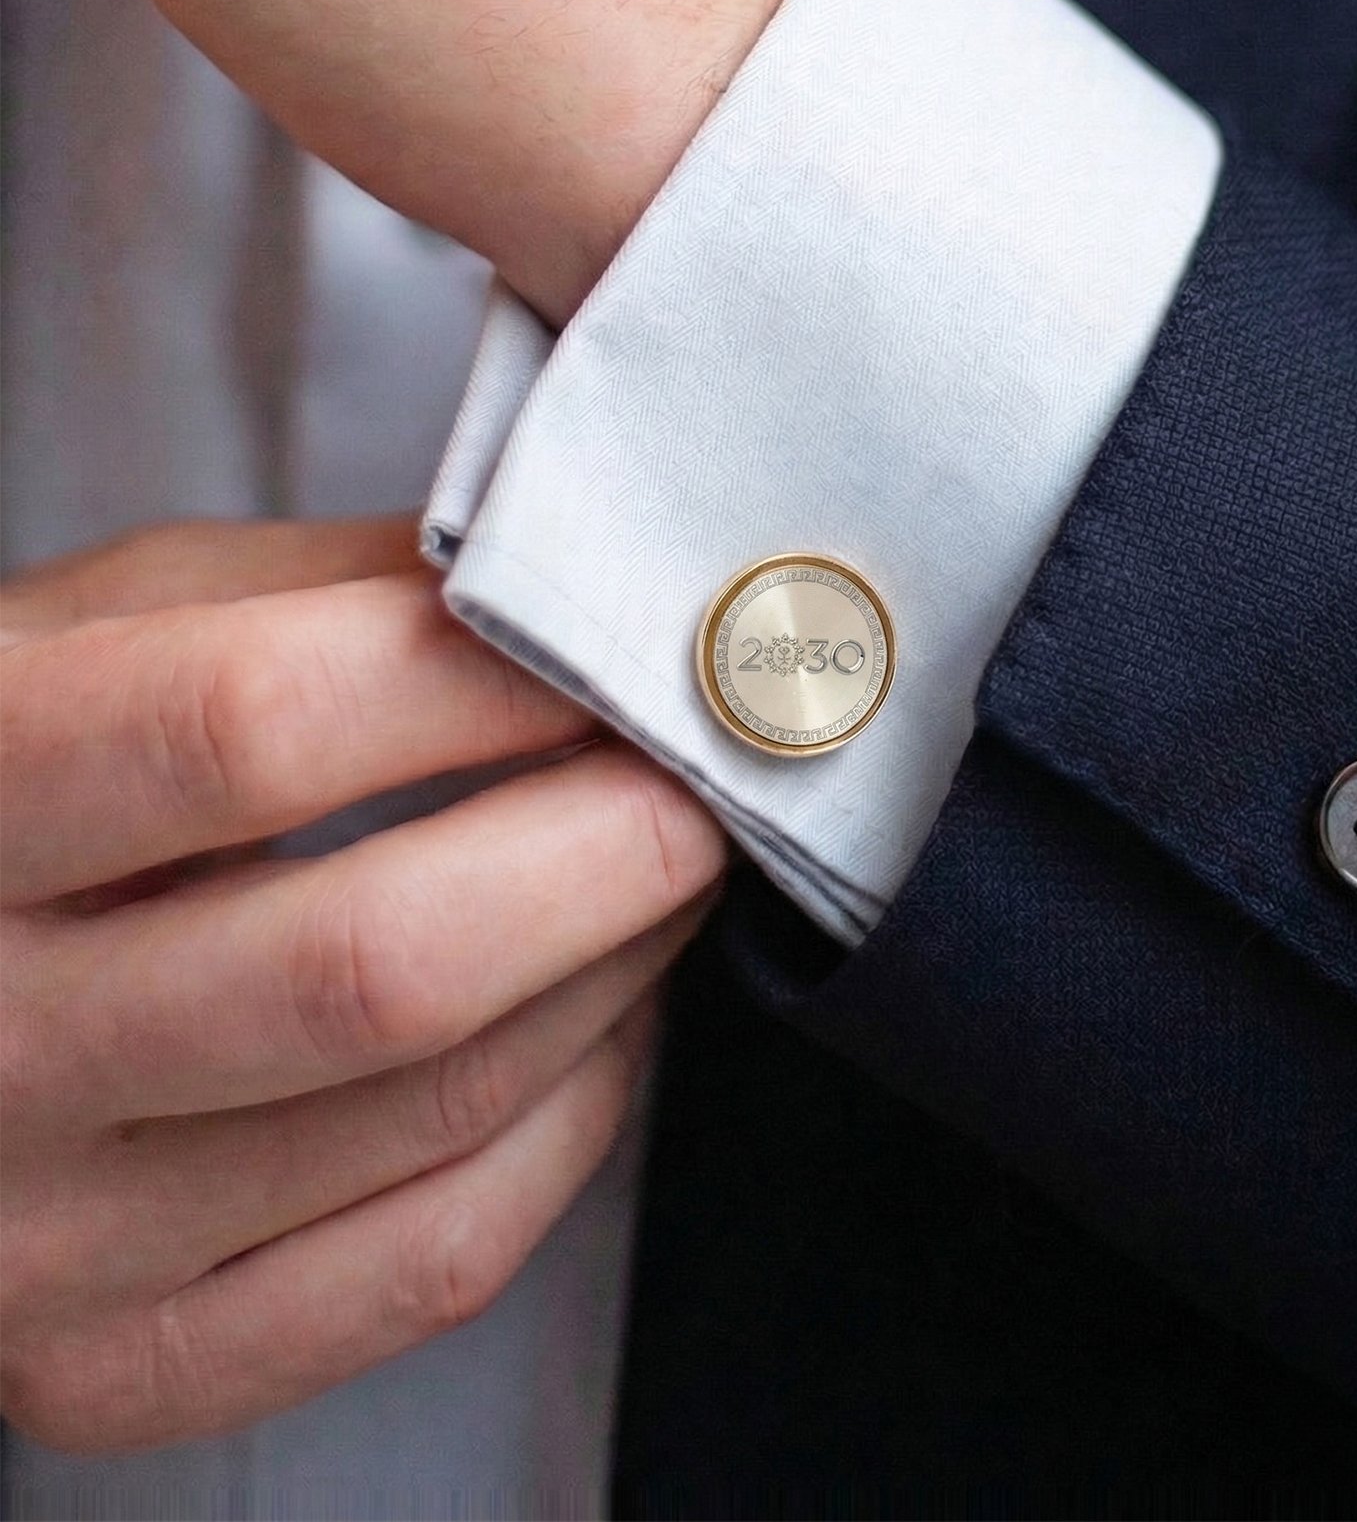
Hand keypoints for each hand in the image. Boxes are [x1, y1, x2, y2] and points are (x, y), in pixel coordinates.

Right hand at [0, 518, 723, 1450]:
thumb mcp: (99, 624)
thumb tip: (567, 586)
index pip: (260, 731)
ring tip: (656, 875)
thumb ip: (315, 592)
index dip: (492, 683)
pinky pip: (430, 1263)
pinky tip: (597, 1025)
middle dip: (605, 849)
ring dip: (612, 971)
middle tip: (698, 780)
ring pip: (436, 1110)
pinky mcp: (118, 1360)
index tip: (632, 649)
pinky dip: (571, 1127)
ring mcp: (41, 1237)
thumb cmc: (8, 764)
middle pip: (374, 966)